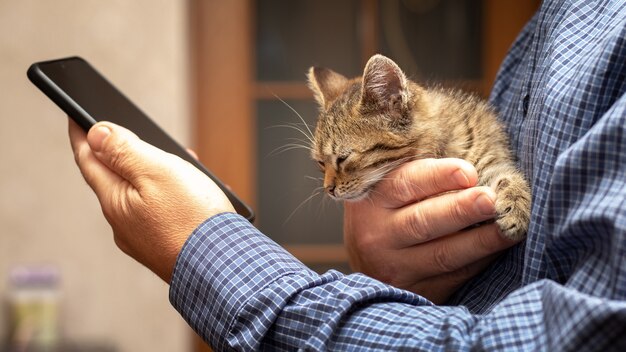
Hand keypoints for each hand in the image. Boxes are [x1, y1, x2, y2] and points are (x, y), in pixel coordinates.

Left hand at [69, 120, 234, 282]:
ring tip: (180, 162)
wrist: (224, 267)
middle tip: (135, 132)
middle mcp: (123, 224)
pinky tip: (191, 192)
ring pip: (141, 195)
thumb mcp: (158, 172)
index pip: (88, 159)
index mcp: (115, 201)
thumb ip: (125, 150)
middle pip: (115, 178)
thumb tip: (96, 133)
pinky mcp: (164, 247)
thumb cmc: (194, 219)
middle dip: (126, 153)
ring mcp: (143, 239)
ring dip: (155, 174)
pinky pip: (159, 213)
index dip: (81, 134)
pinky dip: (170, 196)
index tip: (74, 114)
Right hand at [343, 158, 519, 303]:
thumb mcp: (383, 187)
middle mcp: (378, 235)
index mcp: (371, 201)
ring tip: (509, 227)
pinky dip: (479, 260)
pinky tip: (498, 245)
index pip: (405, 184)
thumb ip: (414, 171)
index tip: (469, 172)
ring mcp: (395, 267)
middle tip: (491, 199)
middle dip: (461, 210)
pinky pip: (452, 276)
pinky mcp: (414, 290)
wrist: (362, 258)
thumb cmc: (383, 210)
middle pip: (423, 222)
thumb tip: (465, 157)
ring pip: (442, 254)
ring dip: (480, 241)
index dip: (438, 177)